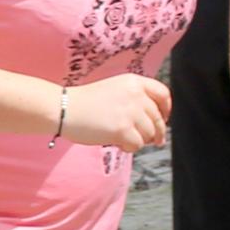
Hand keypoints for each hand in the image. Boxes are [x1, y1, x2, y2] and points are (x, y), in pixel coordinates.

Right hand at [54, 73, 172, 153]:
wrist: (63, 108)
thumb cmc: (83, 102)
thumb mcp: (114, 90)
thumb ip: (134, 100)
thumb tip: (154, 124)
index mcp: (134, 82)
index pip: (163, 94)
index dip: (166, 109)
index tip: (163, 119)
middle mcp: (136, 94)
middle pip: (158, 118)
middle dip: (155, 132)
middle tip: (152, 141)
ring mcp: (131, 112)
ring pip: (150, 134)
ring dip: (139, 140)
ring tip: (123, 139)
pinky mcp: (124, 129)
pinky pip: (138, 145)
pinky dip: (129, 148)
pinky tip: (117, 143)